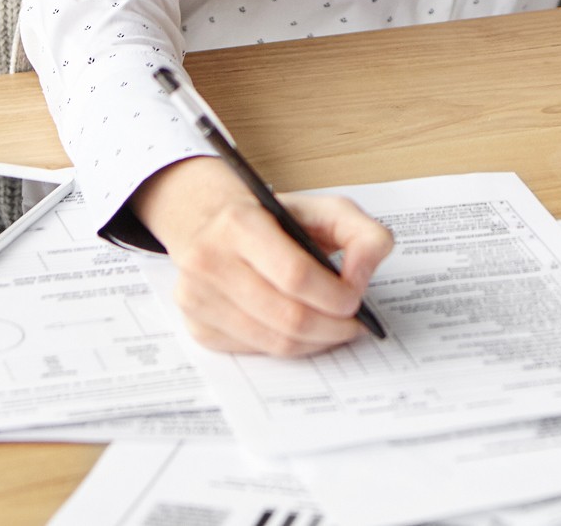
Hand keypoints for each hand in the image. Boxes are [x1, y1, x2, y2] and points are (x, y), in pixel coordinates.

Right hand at [132, 156, 393, 356]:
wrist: (213, 222)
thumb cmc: (275, 217)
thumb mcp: (326, 208)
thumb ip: (362, 234)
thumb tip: (361, 280)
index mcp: (239, 222)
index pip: (295, 275)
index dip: (334, 295)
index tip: (356, 300)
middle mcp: (209, 261)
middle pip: (286, 317)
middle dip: (331, 327)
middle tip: (354, 324)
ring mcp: (197, 299)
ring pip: (273, 342)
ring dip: (315, 342)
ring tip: (336, 328)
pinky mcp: (198, 327)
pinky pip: (257, 352)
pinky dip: (290, 346)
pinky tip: (304, 330)